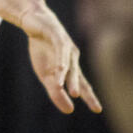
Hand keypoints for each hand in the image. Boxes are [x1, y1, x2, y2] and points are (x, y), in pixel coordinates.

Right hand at [19, 0, 101, 114]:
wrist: (34, 22)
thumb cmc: (42, 48)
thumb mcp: (45, 74)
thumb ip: (55, 91)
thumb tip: (69, 110)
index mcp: (71, 67)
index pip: (82, 85)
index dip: (90, 97)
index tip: (98, 110)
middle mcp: (72, 57)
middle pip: (79, 77)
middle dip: (86, 93)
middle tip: (95, 108)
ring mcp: (66, 46)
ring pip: (70, 66)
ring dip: (71, 80)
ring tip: (73, 94)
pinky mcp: (57, 36)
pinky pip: (60, 50)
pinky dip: (60, 61)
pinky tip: (60, 70)